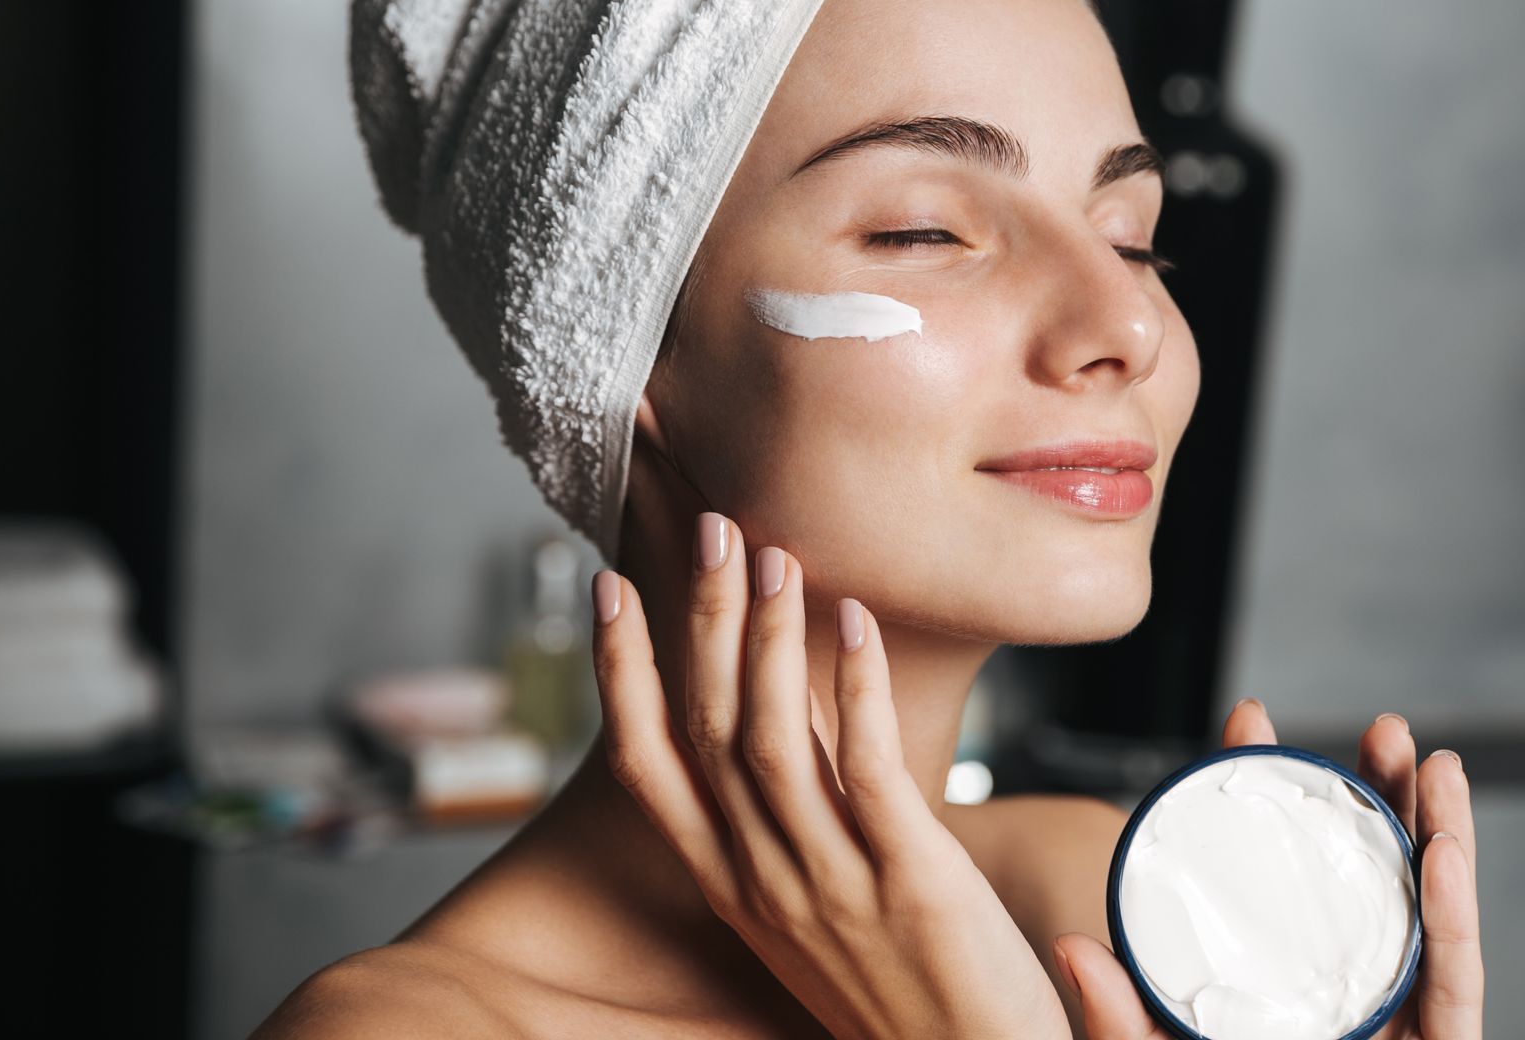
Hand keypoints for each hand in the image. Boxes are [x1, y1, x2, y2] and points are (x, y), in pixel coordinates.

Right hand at [589, 512, 1072, 1039]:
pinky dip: (854, 689)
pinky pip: (865, 771)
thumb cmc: (903, 994)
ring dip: (768, 639)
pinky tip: (855, 624)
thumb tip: (776, 735)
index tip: (613, 590)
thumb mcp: (812, 918)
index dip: (622, 674)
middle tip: (714, 529)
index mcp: (735, 891)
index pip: (648, 769)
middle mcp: (767, 884)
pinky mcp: (911, 884)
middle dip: (703, 620)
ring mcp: (834, 886)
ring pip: (772, 742)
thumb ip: (786, 832)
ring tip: (776, 556)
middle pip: (709, 731)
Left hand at [1054, 699, 1483, 1039]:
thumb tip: (1072, 947)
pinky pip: (1449, 991)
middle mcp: (1339, 1002)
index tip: (1250, 715)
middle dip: (1376, 799)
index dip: (1264, 797)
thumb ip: (1122, 1025)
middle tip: (1378, 728)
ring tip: (1429, 763)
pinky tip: (1447, 857)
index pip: (1269, 878)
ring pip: (1422, 922)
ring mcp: (1391, 1032)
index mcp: (1274, 991)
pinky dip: (1453, 921)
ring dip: (1436, 837)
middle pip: (1363, 884)